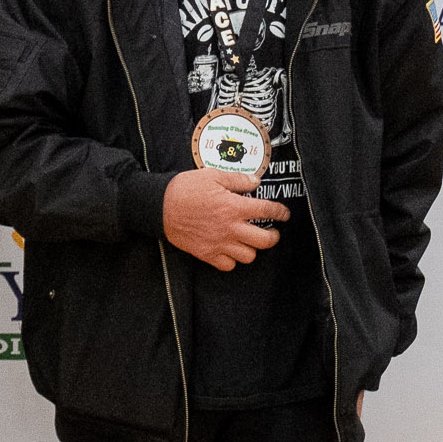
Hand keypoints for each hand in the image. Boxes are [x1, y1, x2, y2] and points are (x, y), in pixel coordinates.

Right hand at [161, 168, 289, 270]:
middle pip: (264, 241)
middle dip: (273, 237)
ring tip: (249, 242)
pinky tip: (231, 251)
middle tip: (272, 232)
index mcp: (233, 206)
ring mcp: (218, 243)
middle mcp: (229, 228)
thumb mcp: (212, 175)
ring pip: (248, 256)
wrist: (159, 206)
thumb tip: (256, 182)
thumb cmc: (184, 189)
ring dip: (252, 249)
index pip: (267, 210)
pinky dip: (232, 260)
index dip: (281, 212)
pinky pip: (228, 265)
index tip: (284, 214)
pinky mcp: (206, 253)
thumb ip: (237, 180)